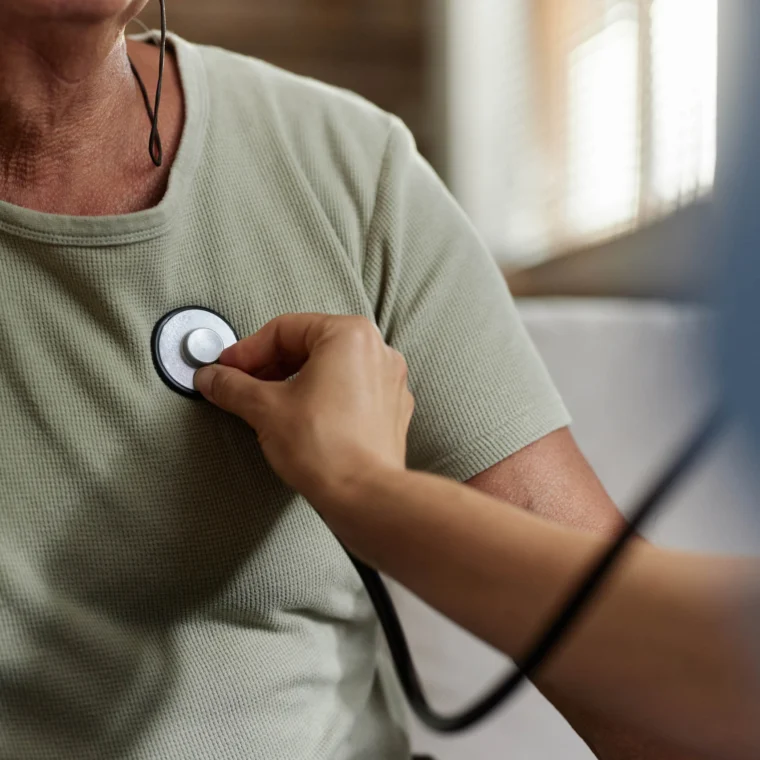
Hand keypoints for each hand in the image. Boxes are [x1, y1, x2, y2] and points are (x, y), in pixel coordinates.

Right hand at [194, 314, 414, 510]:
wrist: (363, 495)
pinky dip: (320, 398)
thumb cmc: (326, 448)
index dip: (248, 350)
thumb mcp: (264, 409)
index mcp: (349, 335)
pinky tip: (298, 418)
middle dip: (270, 365)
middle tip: (242, 383)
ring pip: (330, 368)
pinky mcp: (391, 409)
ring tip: (266, 403)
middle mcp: (377, 350)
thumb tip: (214, 378)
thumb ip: (233, 386)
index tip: (228, 367)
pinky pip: (349, 391)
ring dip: (293, 381)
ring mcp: (389, 380)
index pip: (285, 329)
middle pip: (309, 345)